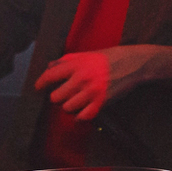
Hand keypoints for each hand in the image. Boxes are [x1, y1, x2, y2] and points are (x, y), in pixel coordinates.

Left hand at [34, 46, 171, 121]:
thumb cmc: (111, 57)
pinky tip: (83, 111)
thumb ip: (68, 59)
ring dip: (69, 106)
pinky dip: (81, 116)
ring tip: (75, 101)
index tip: (37, 87)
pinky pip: (83, 116)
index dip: (40, 83)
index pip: (50, 75)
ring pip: (68, 108)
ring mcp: (91, 91)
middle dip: (57, 97)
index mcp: (77, 64)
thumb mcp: (88, 54)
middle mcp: (82, 78)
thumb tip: (50, 66)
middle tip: (64, 94)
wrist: (134, 63)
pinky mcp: (101, 102)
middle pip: (56, 97)